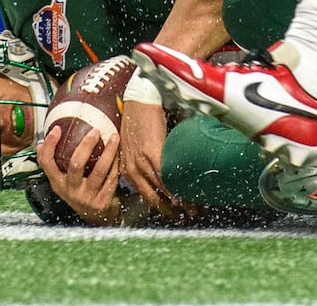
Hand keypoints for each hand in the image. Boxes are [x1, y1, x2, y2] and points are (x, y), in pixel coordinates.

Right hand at [39, 126, 122, 226]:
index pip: (47, 163)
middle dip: (86, 145)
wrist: (96, 218)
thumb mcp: (65, 181)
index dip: (50, 146)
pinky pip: (112, 178)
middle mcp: (70, 191)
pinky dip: (117, 164)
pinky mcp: (102, 201)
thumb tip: (44, 142)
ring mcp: (86, 197)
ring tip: (115, 137)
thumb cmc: (80, 192)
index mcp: (58, 183)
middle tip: (95, 131)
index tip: (56, 129)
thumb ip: (56, 164)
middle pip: (76, 164)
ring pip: (99, 170)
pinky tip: (120, 153)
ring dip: (108, 151)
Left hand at [119, 99, 175, 215]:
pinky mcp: (152, 151)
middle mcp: (131, 168)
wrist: (140, 99)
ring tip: (190, 209)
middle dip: (169, 209)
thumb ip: (145, 158)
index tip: (173, 213)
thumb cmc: (140, 119)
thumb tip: (163, 166)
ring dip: (176, 201)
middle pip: (152, 196)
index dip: (160, 205)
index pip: (144, 193)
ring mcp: (141, 161)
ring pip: (160, 188)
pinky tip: (184, 196)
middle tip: (184, 217)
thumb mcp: (136, 144)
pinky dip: (174, 187)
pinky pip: (164, 175)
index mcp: (127, 168)